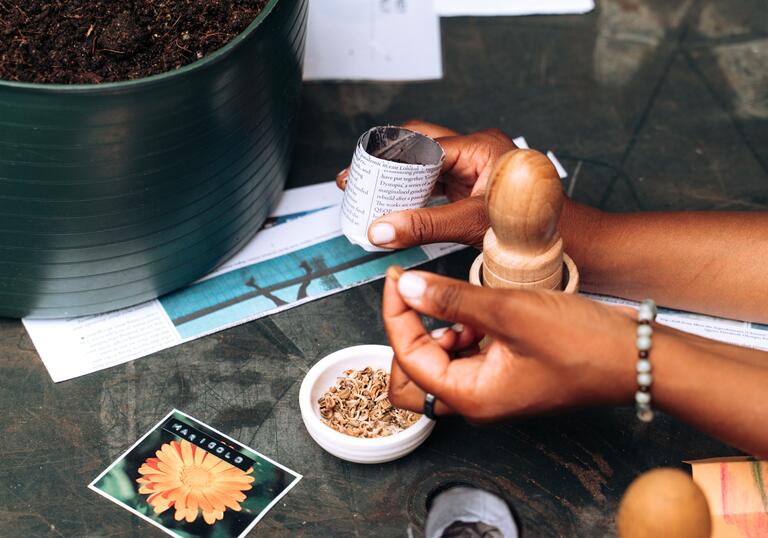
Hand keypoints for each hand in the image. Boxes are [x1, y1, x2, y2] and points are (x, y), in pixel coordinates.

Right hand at [336, 121, 518, 248]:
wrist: (557, 238)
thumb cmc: (529, 225)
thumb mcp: (471, 224)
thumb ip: (425, 227)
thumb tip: (382, 230)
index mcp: (480, 147)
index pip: (423, 147)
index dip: (389, 161)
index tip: (361, 175)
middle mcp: (474, 150)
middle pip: (418, 142)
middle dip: (386, 159)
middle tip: (357, 176)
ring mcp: (470, 165)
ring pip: (423, 162)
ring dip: (396, 176)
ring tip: (368, 191)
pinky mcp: (467, 183)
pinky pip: (431, 180)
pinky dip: (411, 192)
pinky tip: (393, 204)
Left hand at [382, 266, 637, 422]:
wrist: (638, 355)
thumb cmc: (584, 343)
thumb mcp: (510, 311)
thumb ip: (452, 299)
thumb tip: (407, 287)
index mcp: (472, 397)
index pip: (408, 358)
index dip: (396, 314)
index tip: (397, 278)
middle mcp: (477, 401)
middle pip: (413, 377)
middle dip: (407, 335)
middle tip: (416, 296)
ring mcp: (491, 390)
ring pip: (438, 365)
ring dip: (435, 332)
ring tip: (456, 304)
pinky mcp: (505, 375)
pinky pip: (465, 358)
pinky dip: (461, 334)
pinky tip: (479, 314)